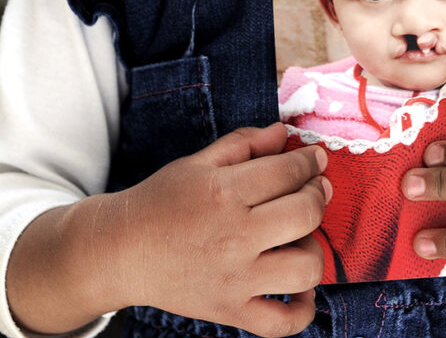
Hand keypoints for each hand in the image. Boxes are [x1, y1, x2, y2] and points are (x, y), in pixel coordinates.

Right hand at [107, 122, 329, 336]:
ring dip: (313, 246)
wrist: (122, 251)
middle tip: (313, 188)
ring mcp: (235, 280)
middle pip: (305, 214)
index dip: (310, 160)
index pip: (289, 172)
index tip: (315, 157)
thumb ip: (244, 143)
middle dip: (318, 194)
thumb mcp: (199, 162)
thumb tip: (283, 132)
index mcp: (225, 193)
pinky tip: (299, 285)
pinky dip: (303, 309)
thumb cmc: (161, 201)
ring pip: (305, 268)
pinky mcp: (231, 312)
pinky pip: (283, 323)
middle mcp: (234, 238)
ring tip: (299, 235)